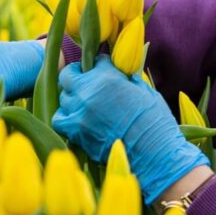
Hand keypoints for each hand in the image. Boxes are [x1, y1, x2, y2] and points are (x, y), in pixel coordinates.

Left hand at [52, 56, 209, 204]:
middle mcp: (88, 93)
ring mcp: (79, 114)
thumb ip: (127, 78)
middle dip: (77, 75)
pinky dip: (66, 117)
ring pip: (63, 97)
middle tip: (87, 80)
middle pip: (68, 75)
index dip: (101, 64)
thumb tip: (121, 72)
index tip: (105, 68)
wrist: (153, 154)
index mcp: (107, 78)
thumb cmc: (155, 121)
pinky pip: (60, 119)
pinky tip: (77, 118)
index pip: (95, 61)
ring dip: (72, 97)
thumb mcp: (145, 91)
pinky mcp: (75, 133)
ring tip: (85, 102)